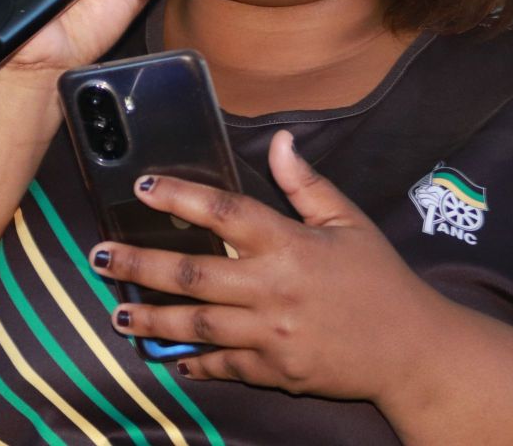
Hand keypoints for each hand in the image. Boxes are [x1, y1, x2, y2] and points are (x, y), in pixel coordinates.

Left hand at [89, 131, 438, 400]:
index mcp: (291, 245)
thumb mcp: (349, 222)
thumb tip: (278, 141)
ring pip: (197, 324)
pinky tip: (168, 358)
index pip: (225, 214)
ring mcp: (271, 335)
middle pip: (193, 274)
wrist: (413, 351)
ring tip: (118, 313)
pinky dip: (195, 361)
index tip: (142, 187)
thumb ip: (307, 184)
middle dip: (140, 265)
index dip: (180, 198)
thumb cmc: (380, 280)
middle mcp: (274, 289)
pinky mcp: (275, 371)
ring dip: (153, 319)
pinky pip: (224, 364)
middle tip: (99, 257)